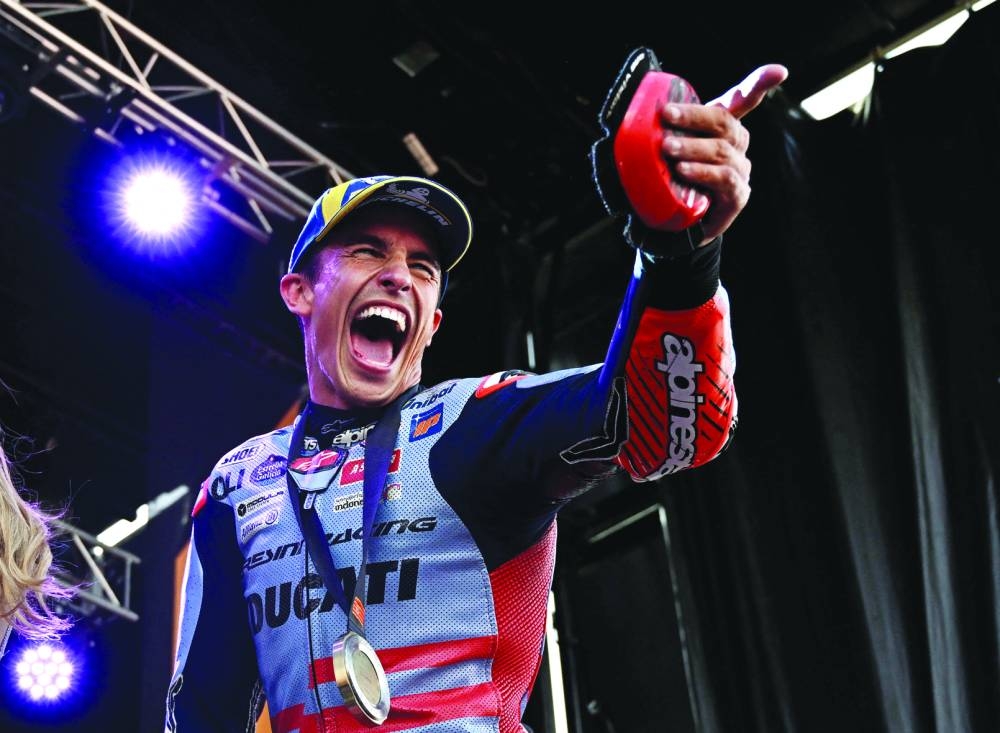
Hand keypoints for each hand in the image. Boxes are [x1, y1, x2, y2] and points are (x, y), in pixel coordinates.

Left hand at [660, 64, 788, 242]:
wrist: (675, 225)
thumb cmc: (668, 178)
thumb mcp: (663, 149)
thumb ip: (662, 129)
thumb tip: (641, 106)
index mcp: (722, 127)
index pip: (743, 100)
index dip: (760, 83)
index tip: (779, 71)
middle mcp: (737, 145)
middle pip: (724, 122)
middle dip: (694, 116)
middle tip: (666, 115)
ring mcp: (740, 170)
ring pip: (722, 150)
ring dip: (692, 147)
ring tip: (667, 148)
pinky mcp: (738, 196)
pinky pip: (724, 178)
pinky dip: (703, 172)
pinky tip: (684, 171)